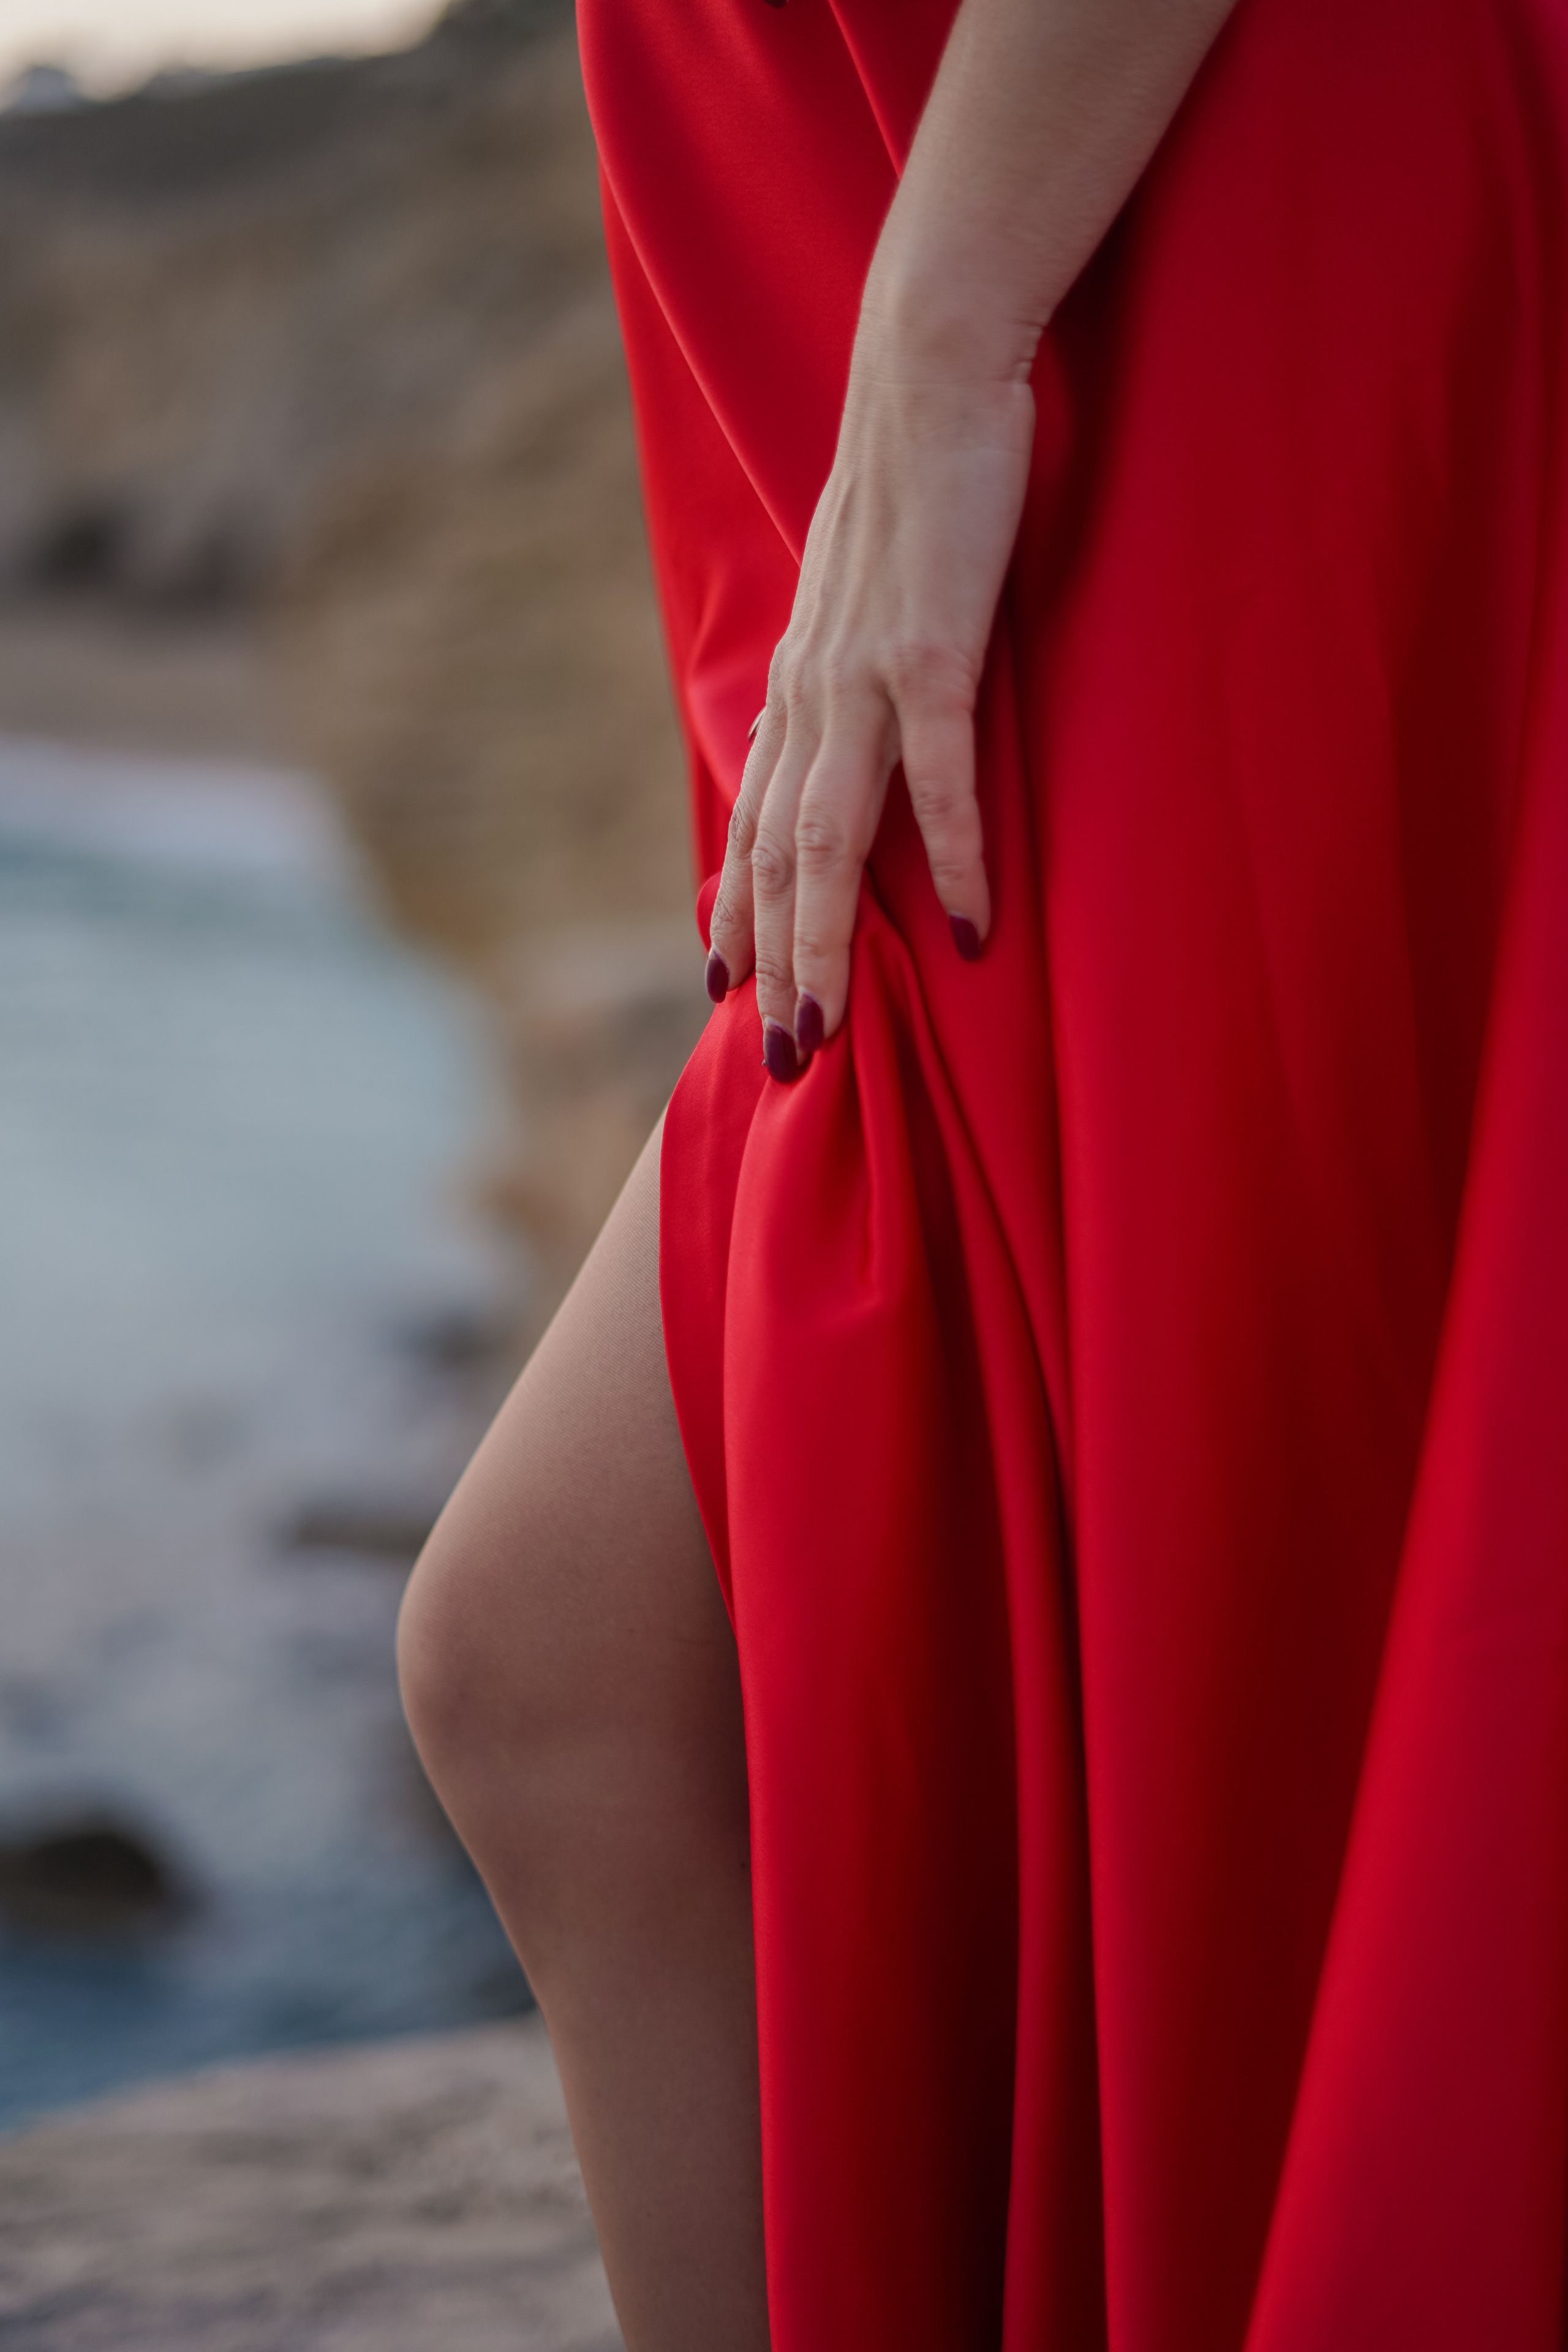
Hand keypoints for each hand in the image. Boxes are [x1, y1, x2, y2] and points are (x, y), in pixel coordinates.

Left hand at [705, 342, 1035, 1076]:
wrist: (929, 365)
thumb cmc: (912, 478)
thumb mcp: (862, 589)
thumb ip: (850, 666)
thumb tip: (845, 723)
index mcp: (800, 680)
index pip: (754, 821)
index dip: (740, 912)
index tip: (731, 990)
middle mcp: (814, 690)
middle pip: (775, 857)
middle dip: (773, 964)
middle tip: (781, 1059)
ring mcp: (867, 674)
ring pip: (827, 839)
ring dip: (826, 943)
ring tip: (832, 1028)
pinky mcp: (934, 650)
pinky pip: (935, 778)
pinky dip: (949, 858)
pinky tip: (967, 927)